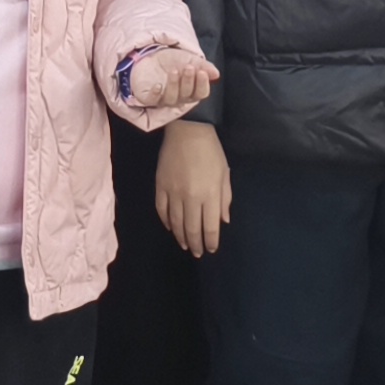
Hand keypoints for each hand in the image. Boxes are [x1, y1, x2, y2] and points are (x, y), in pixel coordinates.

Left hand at [117, 44, 215, 115]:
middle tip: (188, 67)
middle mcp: (179, 97)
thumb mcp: (191, 59)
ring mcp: (164, 99)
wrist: (154, 54)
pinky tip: (158, 85)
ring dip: (174, 85)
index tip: (202, 72)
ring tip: (174, 71)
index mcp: (192, 90)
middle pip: (187, 95)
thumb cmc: (174, 60)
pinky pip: (152, 101)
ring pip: (171, 99)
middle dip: (188, 81)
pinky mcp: (149, 97)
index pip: (201, 93)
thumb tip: (216, 74)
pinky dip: (156, 94)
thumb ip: (204, 66)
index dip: (202, 85)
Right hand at [154, 122, 231, 256]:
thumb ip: (224, 199)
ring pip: (176, 222)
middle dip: (196, 243)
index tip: (211, 249)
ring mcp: (173, 193)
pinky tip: (170, 227)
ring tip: (184, 244)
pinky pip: (161, 209)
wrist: (187, 131)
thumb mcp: (225, 174)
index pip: (210, 227)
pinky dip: (166, 221)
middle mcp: (191, 198)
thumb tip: (223, 221)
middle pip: (192, 228)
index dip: (210, 241)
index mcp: (210, 195)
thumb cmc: (211, 152)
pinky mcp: (160, 186)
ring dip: (180, 236)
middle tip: (197, 252)